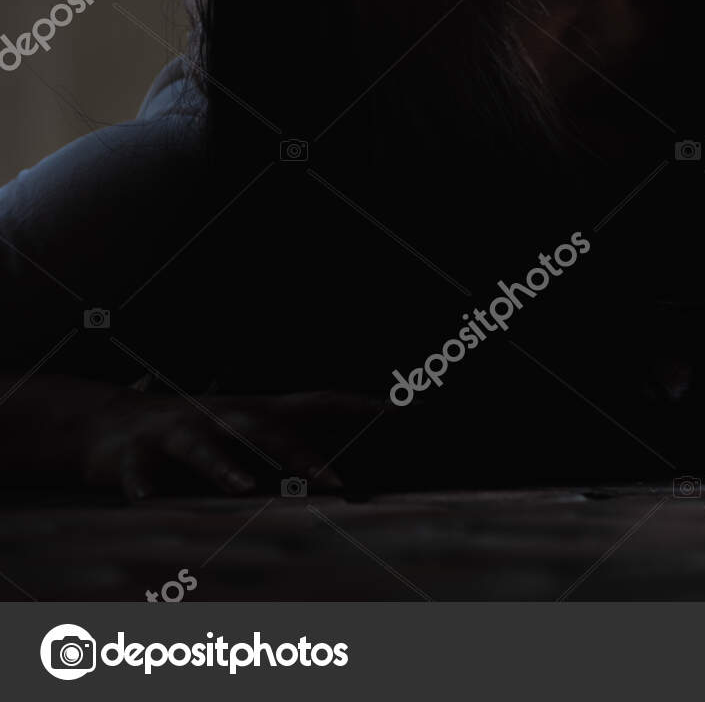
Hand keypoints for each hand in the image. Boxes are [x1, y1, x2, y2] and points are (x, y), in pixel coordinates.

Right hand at [79, 389, 383, 499]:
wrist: (106, 423)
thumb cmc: (195, 432)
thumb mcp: (246, 430)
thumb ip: (293, 442)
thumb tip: (349, 467)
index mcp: (254, 411)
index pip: (315, 402)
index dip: (357, 405)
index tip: (399, 410)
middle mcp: (220, 415)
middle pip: (265, 430)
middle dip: (300, 455)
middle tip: (336, 483)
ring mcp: (175, 431)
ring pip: (202, 446)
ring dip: (224, 466)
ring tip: (246, 488)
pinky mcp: (131, 453)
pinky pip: (138, 470)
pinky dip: (143, 485)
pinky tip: (150, 501)